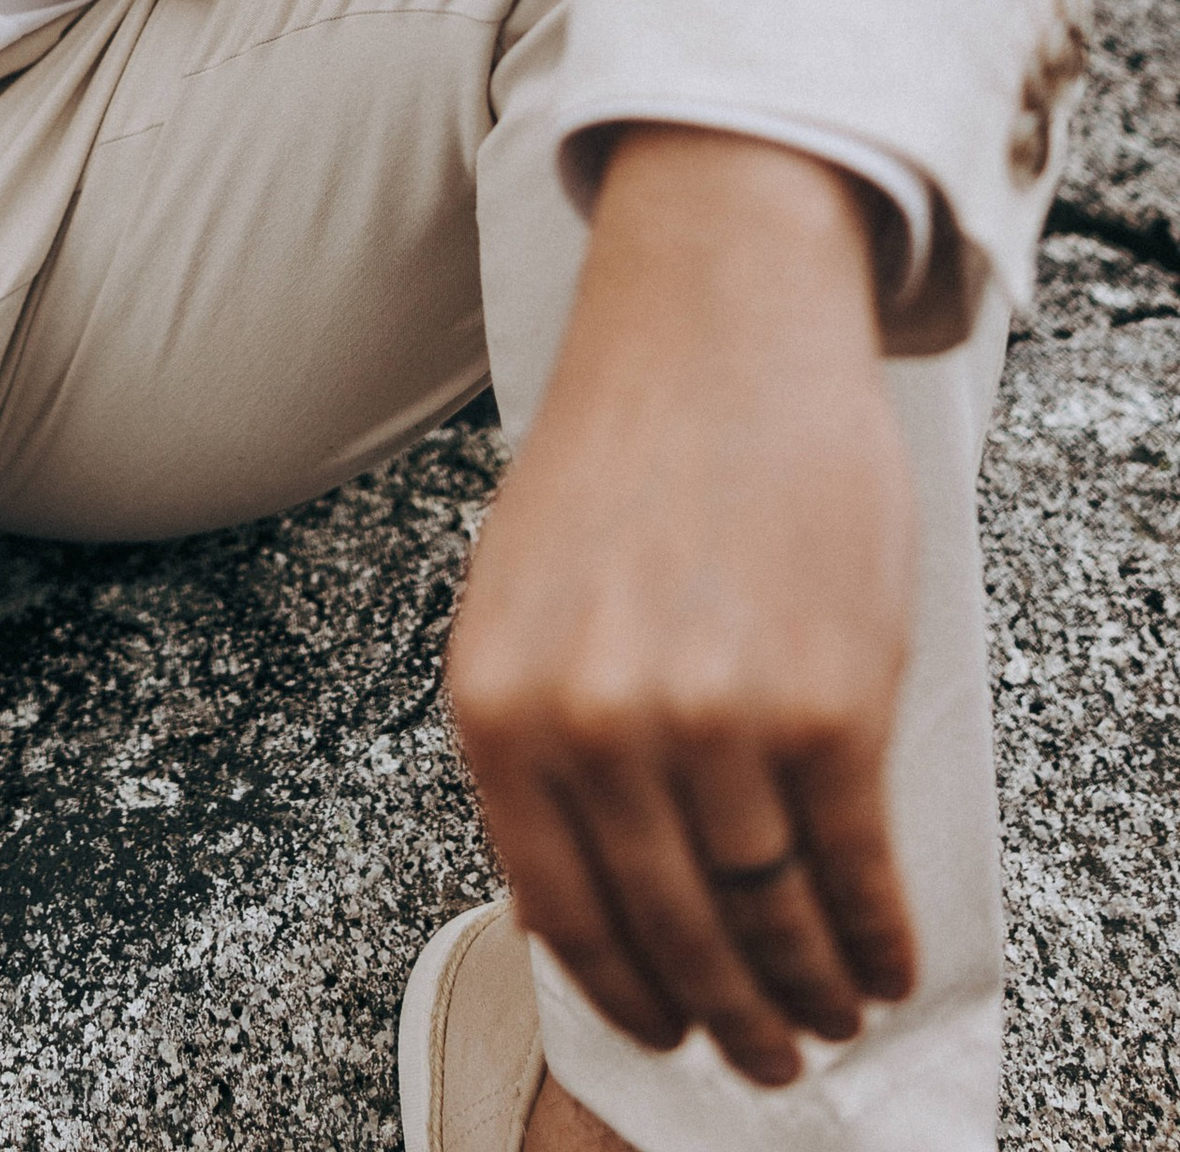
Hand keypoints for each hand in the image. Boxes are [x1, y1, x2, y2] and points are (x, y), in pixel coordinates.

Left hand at [446, 128, 917, 1088]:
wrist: (711, 323)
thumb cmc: (621, 452)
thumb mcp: (520, 599)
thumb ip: (541, 740)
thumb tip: (585, 898)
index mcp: (498, 703)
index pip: (562, 914)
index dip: (628, 995)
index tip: (670, 1033)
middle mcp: (593, 724)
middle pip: (675, 932)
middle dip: (729, 1016)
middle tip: (765, 1055)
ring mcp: (711, 716)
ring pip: (768, 910)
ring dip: (807, 986)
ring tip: (827, 1011)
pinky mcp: (827, 700)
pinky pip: (853, 865)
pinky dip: (873, 936)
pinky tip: (881, 960)